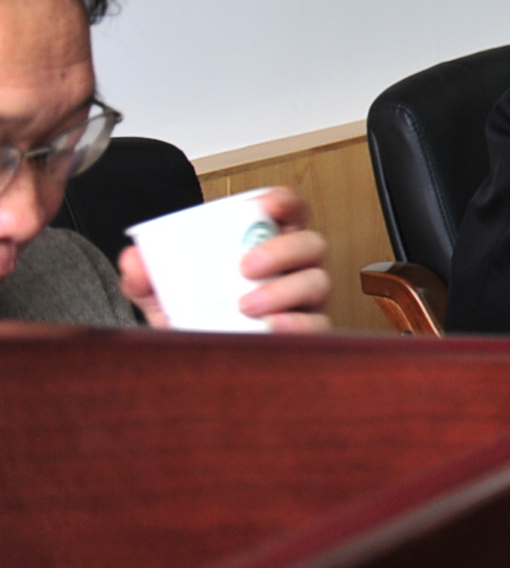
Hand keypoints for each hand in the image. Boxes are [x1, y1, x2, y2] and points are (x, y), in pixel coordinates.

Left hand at [118, 186, 332, 332]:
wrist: (199, 364)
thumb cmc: (197, 319)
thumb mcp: (167, 296)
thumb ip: (148, 277)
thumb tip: (133, 258)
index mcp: (268, 246)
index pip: (289, 212)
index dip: (285, 202)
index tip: (266, 205)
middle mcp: (294, 269)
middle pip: (310, 244)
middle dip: (283, 249)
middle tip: (245, 266)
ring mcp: (304, 302)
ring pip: (317, 282)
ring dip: (284, 290)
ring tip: (246, 305)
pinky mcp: (309, 333)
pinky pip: (319, 325)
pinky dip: (297, 324)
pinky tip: (271, 328)